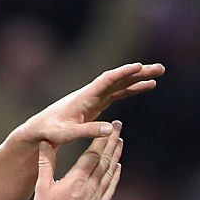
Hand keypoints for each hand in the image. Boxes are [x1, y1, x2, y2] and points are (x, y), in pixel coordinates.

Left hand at [15, 63, 162, 145]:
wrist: (40, 129)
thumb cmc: (51, 131)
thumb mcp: (67, 133)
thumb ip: (87, 130)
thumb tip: (110, 128)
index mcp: (84, 97)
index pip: (105, 81)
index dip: (122, 73)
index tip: (138, 66)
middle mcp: (91, 93)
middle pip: (118, 79)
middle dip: (138, 72)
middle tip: (160, 68)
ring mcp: (95, 97)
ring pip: (120, 84)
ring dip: (139, 78)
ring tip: (158, 73)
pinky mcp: (97, 103)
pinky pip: (119, 92)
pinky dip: (132, 88)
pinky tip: (147, 86)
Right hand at [33, 122, 122, 199]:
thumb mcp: (41, 188)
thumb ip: (45, 164)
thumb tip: (45, 143)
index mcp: (76, 180)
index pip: (92, 154)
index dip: (101, 139)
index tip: (108, 127)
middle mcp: (90, 186)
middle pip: (105, 160)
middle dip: (112, 142)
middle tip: (119, 127)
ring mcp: (97, 197)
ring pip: (110, 172)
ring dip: (116, 155)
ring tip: (120, 142)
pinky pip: (111, 188)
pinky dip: (116, 176)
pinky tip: (118, 168)